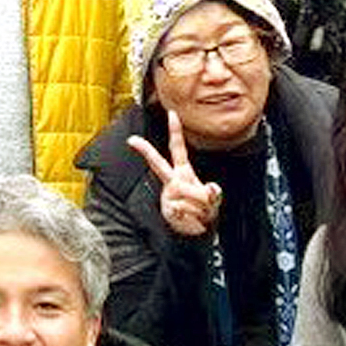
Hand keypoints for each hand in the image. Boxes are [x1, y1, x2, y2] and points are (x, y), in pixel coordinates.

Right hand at [127, 109, 222, 237]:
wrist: (198, 232)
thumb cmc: (205, 211)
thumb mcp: (214, 200)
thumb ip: (213, 194)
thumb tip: (211, 189)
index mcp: (183, 172)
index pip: (178, 149)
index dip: (176, 131)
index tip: (172, 113)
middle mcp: (173, 181)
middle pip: (158, 164)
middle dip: (146, 151)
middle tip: (132, 139)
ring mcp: (168, 196)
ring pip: (186, 193)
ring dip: (201, 206)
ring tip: (201, 213)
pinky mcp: (168, 210)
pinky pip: (184, 208)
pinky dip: (194, 217)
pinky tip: (192, 220)